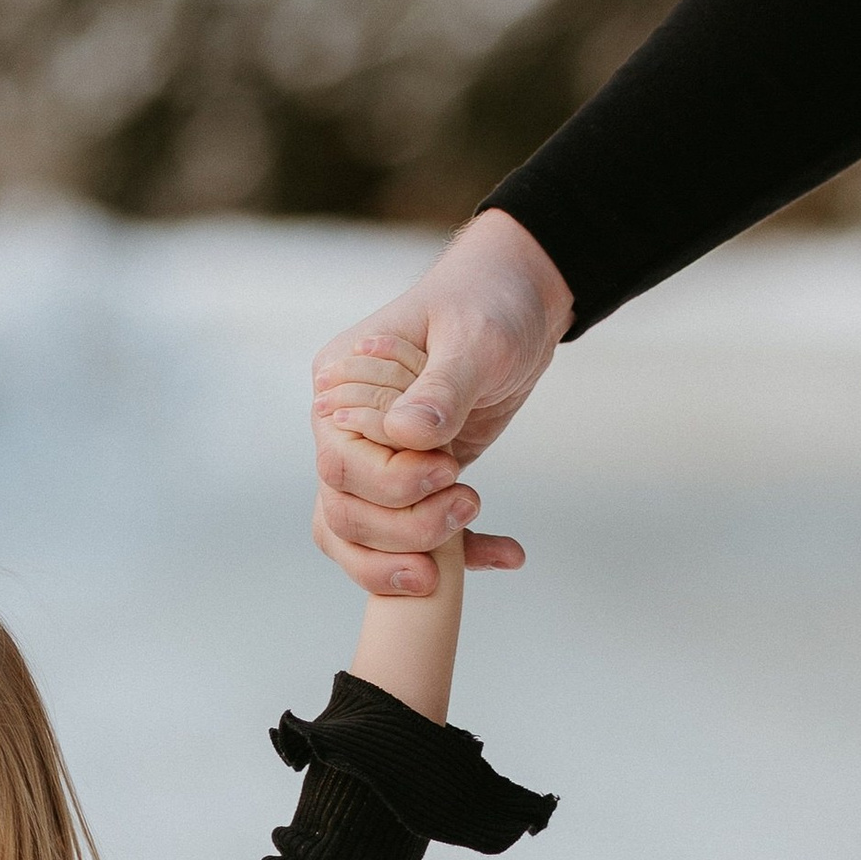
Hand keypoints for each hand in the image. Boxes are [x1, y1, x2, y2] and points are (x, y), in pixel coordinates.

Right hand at [311, 208, 572, 595]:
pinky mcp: (411, 484)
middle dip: (403, 530)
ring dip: (414, 554)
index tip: (450, 467)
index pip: (339, 466)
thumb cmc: (488, 303)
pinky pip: (415, 539)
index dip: (391, 485)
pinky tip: (508, 554)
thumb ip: (440, 387)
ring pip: (361, 539)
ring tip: (476, 522)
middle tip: (468, 503)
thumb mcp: (474, 338)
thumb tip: (407, 434)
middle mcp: (344, 432)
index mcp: (340, 390)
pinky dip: (462, 557)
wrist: (521, 302)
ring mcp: (373, 462)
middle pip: (342, 514)